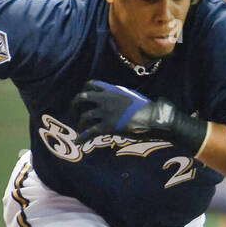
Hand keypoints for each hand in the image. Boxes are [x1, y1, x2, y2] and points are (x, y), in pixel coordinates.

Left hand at [71, 80, 208, 154]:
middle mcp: (105, 99)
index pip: (92, 84)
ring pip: (84, 116)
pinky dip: (82, 138)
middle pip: (82, 97)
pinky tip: (77, 142)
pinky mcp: (107, 126)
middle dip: (75, 104)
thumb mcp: (131, 95)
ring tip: (81, 128)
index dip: (85, 89)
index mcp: (112, 90)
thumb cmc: (145, 108)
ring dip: (80, 123)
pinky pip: (90, 132)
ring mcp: (105, 113)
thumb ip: (120, 96)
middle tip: (73, 110)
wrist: (152, 118)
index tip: (83, 95)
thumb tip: (117, 99)